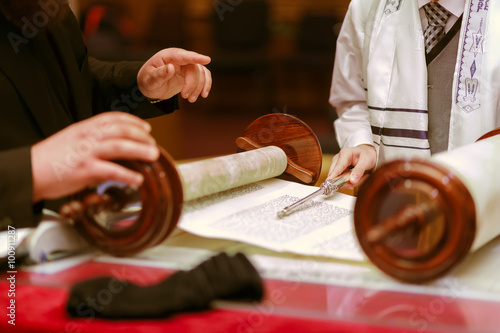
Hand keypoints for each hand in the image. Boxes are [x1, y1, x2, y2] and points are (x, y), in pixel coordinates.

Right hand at [31, 112, 159, 202]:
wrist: (28, 171)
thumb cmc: (50, 159)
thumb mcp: (72, 141)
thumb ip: (92, 142)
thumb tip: (113, 149)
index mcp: (84, 128)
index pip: (113, 118)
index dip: (133, 121)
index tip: (146, 127)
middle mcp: (87, 136)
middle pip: (120, 130)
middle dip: (140, 135)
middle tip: (153, 143)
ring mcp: (86, 152)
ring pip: (119, 146)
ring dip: (139, 150)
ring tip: (154, 156)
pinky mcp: (85, 170)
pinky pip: (111, 171)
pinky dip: (127, 175)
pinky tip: (138, 179)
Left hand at [137, 48, 211, 102]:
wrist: (152, 86)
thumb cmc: (148, 80)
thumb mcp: (150, 79)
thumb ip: (159, 74)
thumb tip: (171, 68)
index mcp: (168, 56)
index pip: (183, 56)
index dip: (195, 58)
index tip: (207, 60)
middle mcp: (180, 58)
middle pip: (194, 68)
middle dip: (192, 84)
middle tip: (185, 97)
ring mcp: (187, 65)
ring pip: (201, 73)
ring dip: (199, 87)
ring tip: (191, 100)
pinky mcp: (192, 73)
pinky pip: (204, 76)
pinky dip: (206, 85)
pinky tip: (203, 95)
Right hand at [327, 144, 376, 189]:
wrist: (367, 154)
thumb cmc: (367, 155)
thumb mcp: (366, 161)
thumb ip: (359, 171)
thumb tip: (352, 181)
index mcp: (345, 153)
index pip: (338, 166)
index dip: (334, 175)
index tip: (329, 181)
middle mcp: (338, 159)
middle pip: (335, 175)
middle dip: (347, 182)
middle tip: (359, 180)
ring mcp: (336, 165)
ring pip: (338, 180)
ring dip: (350, 182)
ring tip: (361, 177)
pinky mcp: (338, 171)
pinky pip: (341, 181)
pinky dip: (350, 182)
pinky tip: (357, 177)